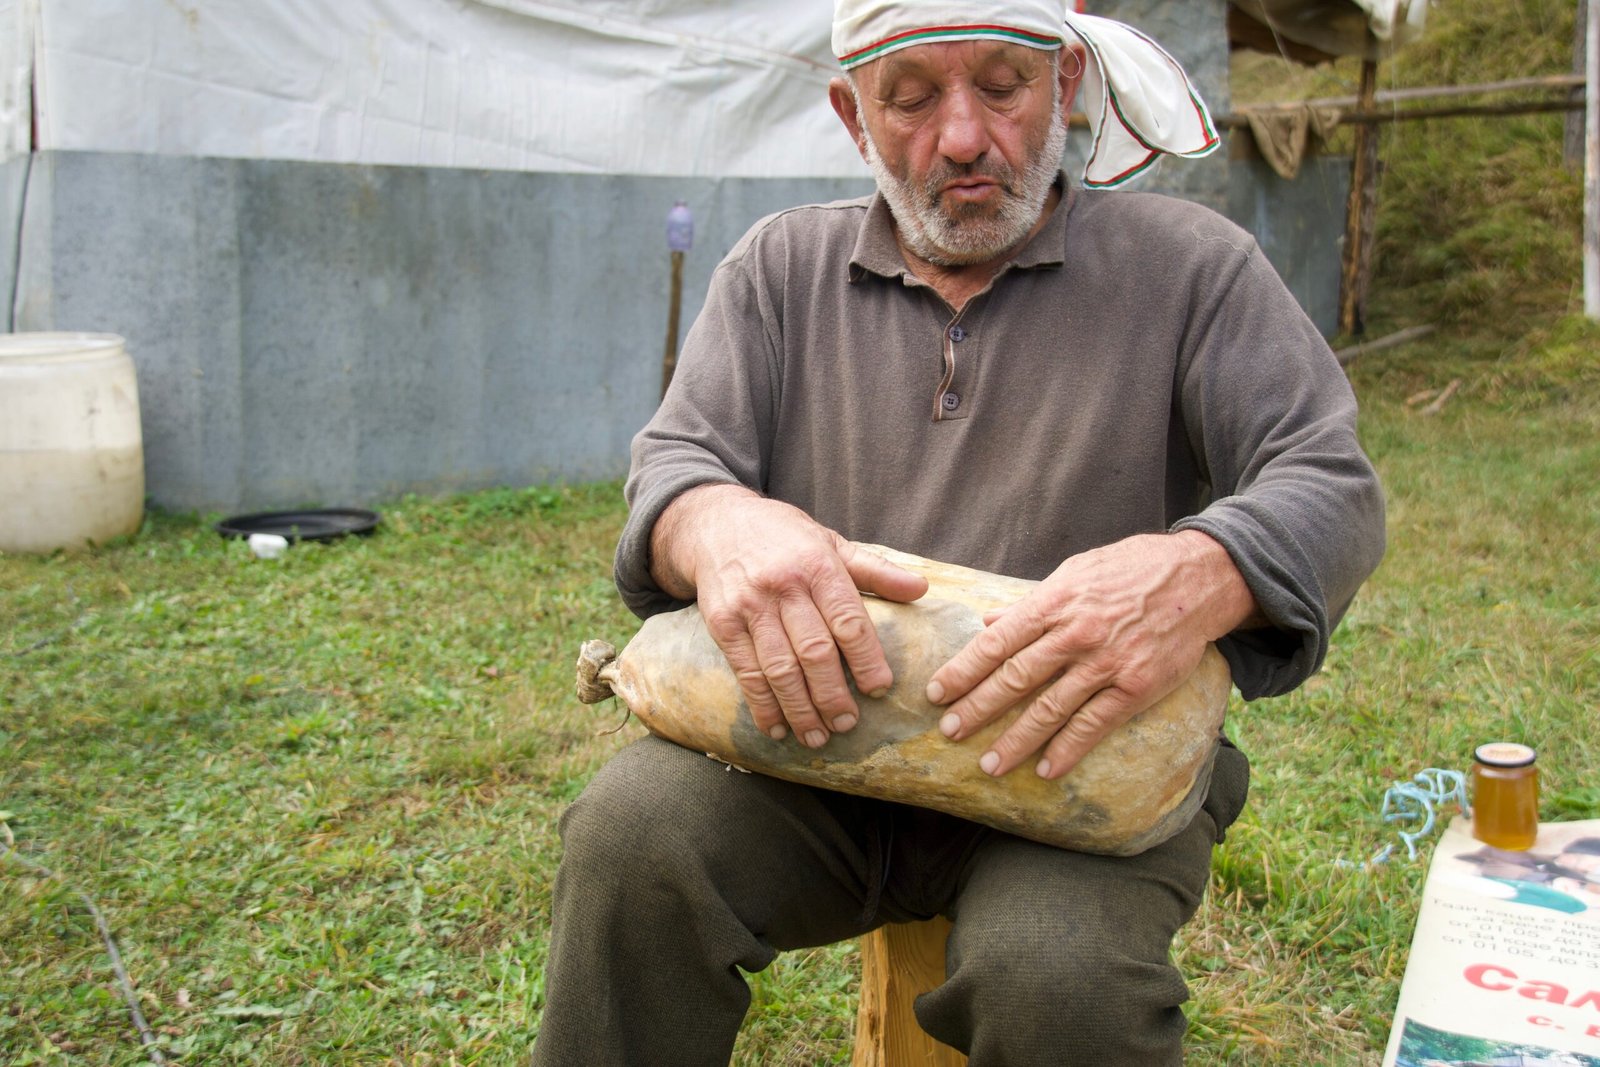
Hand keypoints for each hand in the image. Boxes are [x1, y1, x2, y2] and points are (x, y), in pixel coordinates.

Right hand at [651, 485, 927, 746]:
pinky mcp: (722, 623)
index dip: (867, 659)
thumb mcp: (831, 543)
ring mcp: (750, 606)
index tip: (880, 690)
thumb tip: (921, 589)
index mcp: (818, 565)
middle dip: (834, 695)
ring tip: (818, 738)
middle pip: (815, 652)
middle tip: (848, 724)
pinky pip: (746, 672)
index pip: (849, 620)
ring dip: (800, 709)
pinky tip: (777, 728)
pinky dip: (762, 705)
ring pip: (780, 669)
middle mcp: (784, 586)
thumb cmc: (786, 538)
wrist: (716, 524)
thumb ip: (876, 570)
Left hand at [926, 531, 1256, 779]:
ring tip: (989, 764)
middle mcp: (1076, 634)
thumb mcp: (1075, 573)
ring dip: (1016, 740)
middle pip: (1015, 678)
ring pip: (1050, 708)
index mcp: (1055, 603)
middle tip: (948, 733)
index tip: (937, 693)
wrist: (1199, 578)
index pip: (997, 642)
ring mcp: (1107, 663)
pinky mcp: (1136, 687)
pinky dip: (1068, 749)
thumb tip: (989, 623)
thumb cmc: (1130, 571)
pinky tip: (1046, 769)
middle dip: (977, 709)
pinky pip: (1094, 725)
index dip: (963, 670)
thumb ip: (1031, 603)